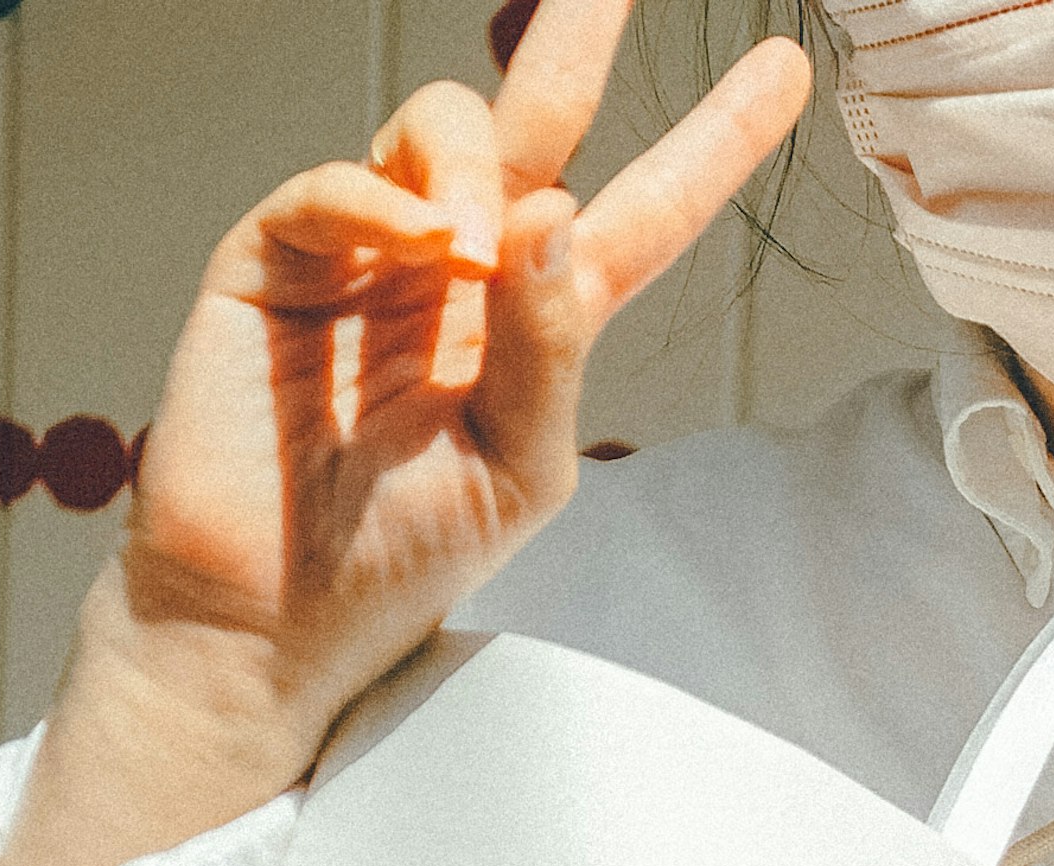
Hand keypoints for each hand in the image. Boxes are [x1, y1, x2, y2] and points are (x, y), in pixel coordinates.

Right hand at [0, 0, 810, 865]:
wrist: (268, 619)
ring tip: (469, 255)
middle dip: (579, 35)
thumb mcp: (518, 466)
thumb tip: (552, 212)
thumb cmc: (397, 559)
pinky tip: (419, 243)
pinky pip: (337, 186)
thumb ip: (551, 345)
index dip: (711, 146)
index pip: (640, 215)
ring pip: (439, 129)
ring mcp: (370, 250)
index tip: (785, 74)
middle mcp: (457, 264)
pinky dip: (379, 200)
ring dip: (474, 166)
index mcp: (533, 322)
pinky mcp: (281, 255)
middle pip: (536, 116)